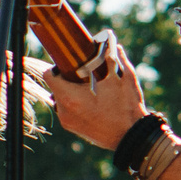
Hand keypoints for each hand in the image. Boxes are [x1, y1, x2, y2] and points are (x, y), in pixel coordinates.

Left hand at [44, 34, 150, 150]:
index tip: (70, 64)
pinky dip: (74, 103)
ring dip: (69, 92)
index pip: (49, 76)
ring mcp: (67, 121)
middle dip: (66, 79)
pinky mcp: (72, 128)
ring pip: (60, 99)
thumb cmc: (127, 108)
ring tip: (87, 88)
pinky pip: (67, 110)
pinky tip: (90, 100)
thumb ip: (115, 57)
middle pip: (55, 87)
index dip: (58, 66)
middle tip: (82, 74)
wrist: (131, 136)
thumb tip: (113, 43)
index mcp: (71, 97)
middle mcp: (65, 111)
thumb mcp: (124, 78)